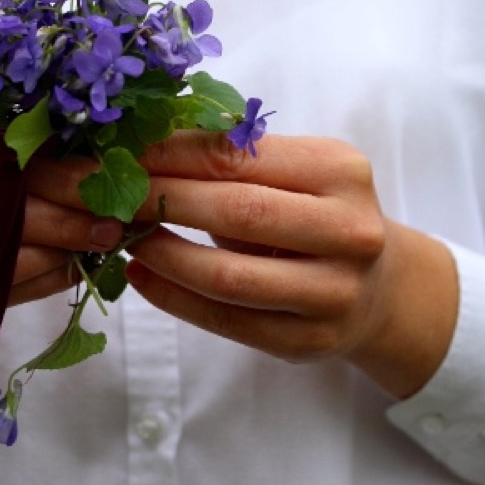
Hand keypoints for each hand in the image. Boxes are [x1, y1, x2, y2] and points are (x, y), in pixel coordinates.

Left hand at [120, 132, 458, 399]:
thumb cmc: (315, 215)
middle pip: (237, 212)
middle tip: (103, 194)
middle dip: (159, 199)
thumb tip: (138, 143)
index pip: (240, 155)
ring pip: (229, 277)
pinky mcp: (310, 342)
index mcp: (341, 171)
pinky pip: (228, 322)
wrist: (381, 288)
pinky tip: (142, 276)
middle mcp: (350, 231)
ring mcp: (335, 293)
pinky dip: (174, 299)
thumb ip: (233, 158)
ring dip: (162, 255)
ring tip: (121, 237)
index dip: (171, 154)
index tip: (117, 150)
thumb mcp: (294, 174)